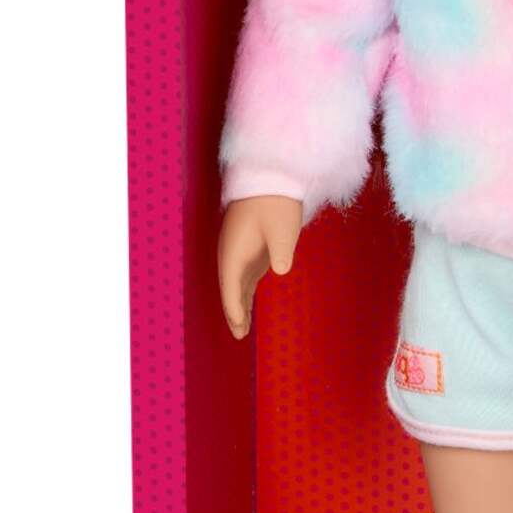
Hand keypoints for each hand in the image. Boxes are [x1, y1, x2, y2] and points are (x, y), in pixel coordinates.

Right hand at [218, 195, 304, 337]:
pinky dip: (245, 291)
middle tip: (239, 335)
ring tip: (243, 328)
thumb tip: (280, 269)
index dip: (234, 308)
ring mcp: (240, 249)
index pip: (231, 286)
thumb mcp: (282, 226)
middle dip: (234, 312)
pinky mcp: (250, 246)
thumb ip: (280, 250)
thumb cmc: (276, 201)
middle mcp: (232, 252)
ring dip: (239, 304)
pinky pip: (243, 275)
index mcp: (235, 249)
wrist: (271, 176)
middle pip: (230, 288)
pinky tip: (249, 303)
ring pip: (236, 283)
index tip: (239, 327)